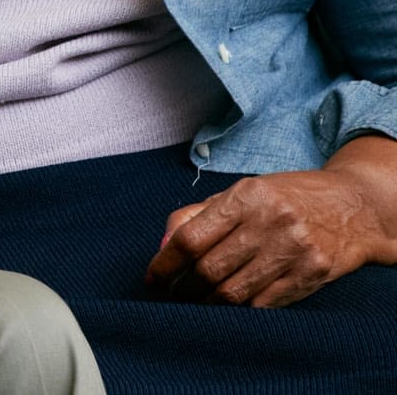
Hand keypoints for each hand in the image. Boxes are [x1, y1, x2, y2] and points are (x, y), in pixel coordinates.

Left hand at [144, 163, 396, 306]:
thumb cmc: (285, 198)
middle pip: (210, 269)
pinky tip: (229, 306)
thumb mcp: (242, 193)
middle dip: (183, 288)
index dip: (164, 263)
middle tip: (173, 294)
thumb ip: (199, 215)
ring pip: (234, 292)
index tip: (151, 278)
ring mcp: (293, 250)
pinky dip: (240, 309)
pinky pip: (264, 304)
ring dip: (208, 303)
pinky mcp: (311, 273)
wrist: (352, 207)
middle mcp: (270, 222)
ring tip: (196, 302)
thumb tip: (163, 245)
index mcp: (245, 197)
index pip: (191, 238)